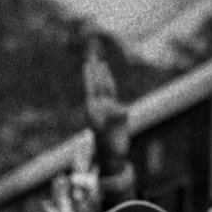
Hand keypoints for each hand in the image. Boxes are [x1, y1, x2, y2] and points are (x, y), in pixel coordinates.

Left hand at [82, 38, 131, 170]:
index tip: (91, 65)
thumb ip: (117, 122)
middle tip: (90, 55)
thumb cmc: (112, 147)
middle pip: (96, 86)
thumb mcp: (114, 134)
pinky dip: (106, 82)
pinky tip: (103, 74)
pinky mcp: (109, 110)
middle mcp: (97, 108)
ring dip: (98, 74)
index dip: (94, 78)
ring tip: (95, 61)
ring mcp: (102, 108)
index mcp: (96, 112)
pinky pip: (108, 92)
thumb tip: (121, 107)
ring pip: (101, 87)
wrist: (110, 156)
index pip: (95, 90)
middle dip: (94, 71)